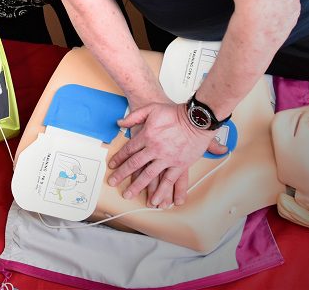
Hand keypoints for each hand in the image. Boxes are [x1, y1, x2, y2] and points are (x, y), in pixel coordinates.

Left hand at [108, 101, 226, 207]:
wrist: (196, 119)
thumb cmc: (175, 113)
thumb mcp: (151, 108)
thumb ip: (134, 116)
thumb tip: (120, 123)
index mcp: (147, 135)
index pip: (128, 149)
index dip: (119, 158)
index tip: (112, 165)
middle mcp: (154, 149)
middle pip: (134, 164)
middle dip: (122, 174)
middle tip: (112, 182)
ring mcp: (167, 158)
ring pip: (148, 175)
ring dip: (137, 186)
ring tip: (128, 194)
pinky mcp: (179, 165)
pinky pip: (168, 181)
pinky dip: (161, 191)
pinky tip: (155, 200)